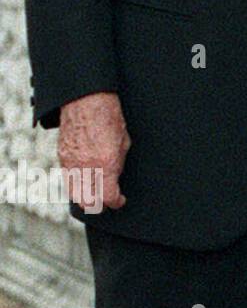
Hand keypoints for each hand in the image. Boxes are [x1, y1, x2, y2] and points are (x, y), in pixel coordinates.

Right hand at [58, 91, 129, 212]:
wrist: (85, 102)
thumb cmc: (109, 119)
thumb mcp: (123, 143)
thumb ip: (118, 164)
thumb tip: (115, 177)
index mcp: (105, 165)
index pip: (108, 198)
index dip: (117, 202)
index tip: (120, 200)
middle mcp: (86, 168)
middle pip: (88, 203)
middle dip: (99, 205)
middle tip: (107, 199)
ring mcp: (71, 164)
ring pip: (75, 194)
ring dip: (86, 197)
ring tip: (96, 191)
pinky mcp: (62, 157)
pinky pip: (68, 178)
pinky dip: (76, 183)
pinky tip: (85, 179)